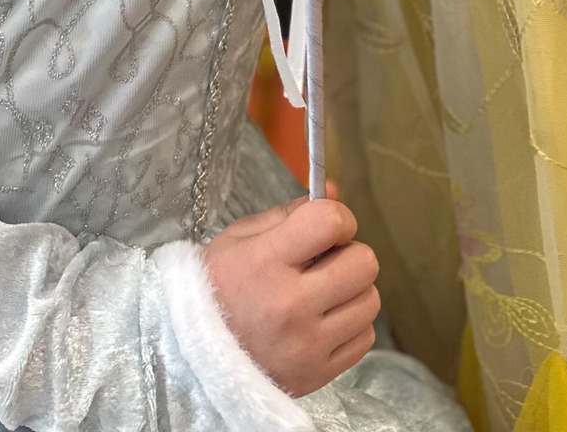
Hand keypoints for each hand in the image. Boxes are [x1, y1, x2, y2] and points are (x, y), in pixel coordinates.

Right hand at [204, 197, 378, 397]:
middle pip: (363, 262)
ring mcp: (307, 345)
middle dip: (349, 254)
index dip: (338, 218)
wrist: (196, 357)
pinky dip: (351, 326)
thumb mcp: (241, 238)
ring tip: (323, 294)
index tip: (328, 228)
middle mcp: (290, 305)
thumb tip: (336, 192)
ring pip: (370, 300)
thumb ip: (291, 213)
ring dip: (352, 291)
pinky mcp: (318, 374)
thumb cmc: (218, 288)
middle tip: (325, 263)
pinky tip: (324, 322)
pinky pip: (365, 338)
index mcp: (267, 262)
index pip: (330, 222)